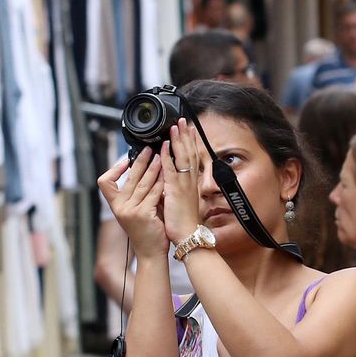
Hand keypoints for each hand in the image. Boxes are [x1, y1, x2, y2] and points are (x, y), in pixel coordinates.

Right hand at [97, 150, 166, 252]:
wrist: (151, 253)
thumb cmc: (146, 230)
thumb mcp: (135, 210)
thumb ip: (136, 193)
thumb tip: (141, 169)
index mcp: (115, 205)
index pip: (104, 183)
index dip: (114, 170)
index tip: (126, 161)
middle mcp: (120, 207)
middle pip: (129, 178)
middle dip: (141, 161)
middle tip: (149, 150)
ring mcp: (131, 211)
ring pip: (143, 183)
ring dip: (153, 168)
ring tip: (160, 157)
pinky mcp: (143, 214)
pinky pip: (154, 193)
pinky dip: (161, 182)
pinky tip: (167, 174)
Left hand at [162, 121, 207, 243]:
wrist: (188, 236)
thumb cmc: (184, 223)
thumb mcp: (183, 202)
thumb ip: (178, 189)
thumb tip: (171, 181)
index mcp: (191, 184)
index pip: (192, 158)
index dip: (190, 143)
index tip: (189, 130)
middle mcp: (189, 182)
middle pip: (190, 153)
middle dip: (186, 136)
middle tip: (183, 121)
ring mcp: (183, 185)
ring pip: (182, 158)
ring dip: (178, 141)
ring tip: (175, 127)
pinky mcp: (175, 191)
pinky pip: (170, 170)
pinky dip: (167, 157)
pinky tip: (163, 147)